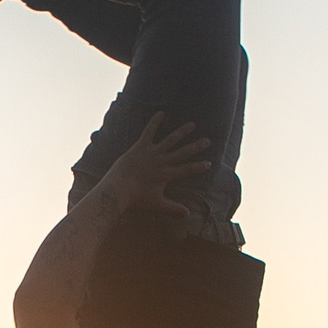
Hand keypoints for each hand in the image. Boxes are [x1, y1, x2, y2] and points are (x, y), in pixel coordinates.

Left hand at [93, 112, 212, 216]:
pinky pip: (149, 131)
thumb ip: (173, 208)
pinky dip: (155, 122)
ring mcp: (152, 152)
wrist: (118, 189)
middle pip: (183, 152)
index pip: (187, 170)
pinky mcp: (140, 146)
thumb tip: (188, 214)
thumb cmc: (136, 199)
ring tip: (192, 125)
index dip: (199, 167)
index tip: (209, 163)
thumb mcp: (157, 204)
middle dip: (196, 146)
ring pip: (171, 140)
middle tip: (207, 140)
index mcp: (167, 175)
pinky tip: (161, 113)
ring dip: (182, 132)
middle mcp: (162, 162)